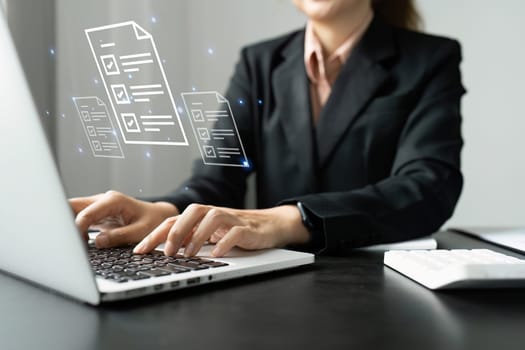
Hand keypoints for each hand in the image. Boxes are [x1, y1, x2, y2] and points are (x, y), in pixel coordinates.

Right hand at [69, 190, 178, 247]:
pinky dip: (76, 229)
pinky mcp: (97, 214)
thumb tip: (97, 242)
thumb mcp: (140, 232)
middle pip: (72, 205)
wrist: (159, 216)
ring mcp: (99, 206)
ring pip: (73, 211)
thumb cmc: (152, 222)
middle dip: (65, 222)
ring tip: (76, 244)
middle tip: (67, 242)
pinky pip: (80, 218)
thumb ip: (119, 236)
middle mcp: (103, 200)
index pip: (85, 213)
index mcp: (113, 201)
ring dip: (70, 226)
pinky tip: (81, 242)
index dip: (77, 229)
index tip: (77, 243)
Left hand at [133, 204, 310, 256]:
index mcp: (201, 217)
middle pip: (191, 213)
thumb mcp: (209, 235)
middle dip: (175, 231)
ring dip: (197, 236)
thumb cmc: (236, 230)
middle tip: (167, 252)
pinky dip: (224, 242)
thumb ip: (190, 238)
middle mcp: (214, 214)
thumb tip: (164, 250)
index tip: (139, 251)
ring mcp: (231, 219)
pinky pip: (234, 231)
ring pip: (211, 218)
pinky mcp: (247, 228)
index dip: (155, 234)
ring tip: (189, 254)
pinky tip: (217, 254)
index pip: (173, 220)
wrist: (270, 225)